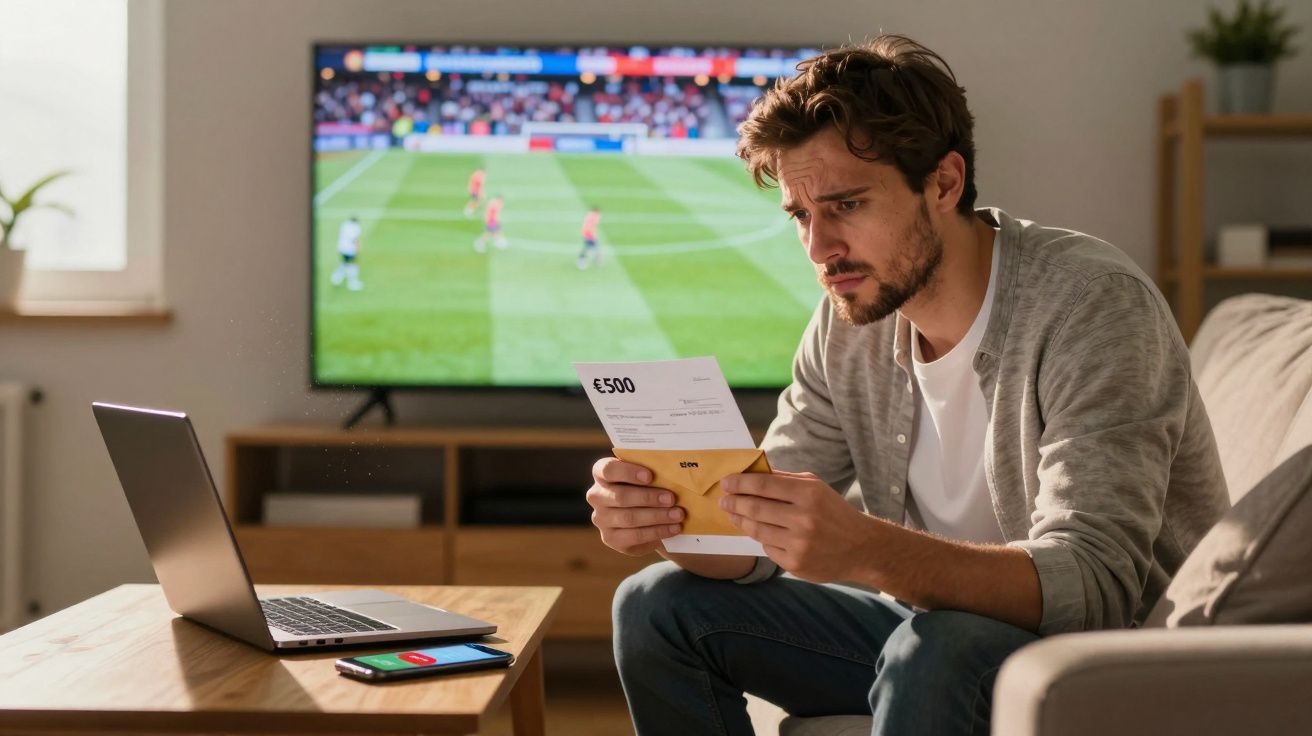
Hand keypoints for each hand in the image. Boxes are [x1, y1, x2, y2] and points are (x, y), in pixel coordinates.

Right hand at [586, 457, 684, 555]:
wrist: (644, 516)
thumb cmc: (646, 488)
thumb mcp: (646, 477)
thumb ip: (652, 473)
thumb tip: (673, 476)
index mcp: (601, 474)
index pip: (607, 469)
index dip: (628, 472)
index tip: (650, 476)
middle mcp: (597, 496)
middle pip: (620, 496)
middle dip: (648, 498)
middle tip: (671, 498)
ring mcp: (601, 519)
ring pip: (629, 518)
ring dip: (657, 516)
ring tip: (678, 514)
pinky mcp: (611, 538)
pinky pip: (635, 536)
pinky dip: (658, 532)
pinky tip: (674, 528)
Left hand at [719, 470, 877, 582]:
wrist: (862, 547)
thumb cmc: (834, 512)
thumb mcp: (816, 487)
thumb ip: (785, 480)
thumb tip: (751, 473)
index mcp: (809, 493)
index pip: (763, 484)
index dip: (740, 483)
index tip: (726, 483)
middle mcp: (804, 518)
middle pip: (755, 508)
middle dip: (733, 503)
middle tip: (723, 500)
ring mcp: (800, 543)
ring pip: (757, 530)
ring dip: (740, 521)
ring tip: (733, 515)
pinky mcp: (796, 563)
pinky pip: (767, 548)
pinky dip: (761, 539)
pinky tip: (759, 532)